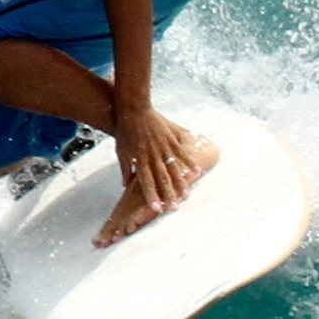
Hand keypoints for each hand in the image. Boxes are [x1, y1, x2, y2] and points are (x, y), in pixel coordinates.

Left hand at [97, 107, 207, 245]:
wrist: (134, 109)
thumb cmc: (126, 130)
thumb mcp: (121, 151)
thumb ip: (126, 168)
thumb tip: (126, 184)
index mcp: (141, 160)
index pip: (146, 182)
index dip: (151, 196)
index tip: (156, 209)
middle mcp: (153, 156)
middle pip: (162, 179)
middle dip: (168, 195)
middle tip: (174, 208)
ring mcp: (164, 147)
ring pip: (174, 169)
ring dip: (180, 183)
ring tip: (186, 195)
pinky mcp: (171, 138)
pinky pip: (182, 152)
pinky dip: (189, 162)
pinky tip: (197, 170)